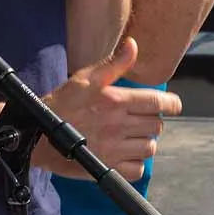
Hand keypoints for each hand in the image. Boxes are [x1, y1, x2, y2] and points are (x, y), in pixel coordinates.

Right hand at [38, 38, 181, 180]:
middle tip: (141, 117)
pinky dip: (137, 162)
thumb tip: (133, 44)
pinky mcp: (108, 169)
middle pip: (156, 125)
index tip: (173, 104)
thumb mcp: (86, 77)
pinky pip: (138, 169)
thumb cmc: (62, 103)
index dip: (171, 103)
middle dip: (153, 119)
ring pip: (149, 147)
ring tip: (133, 134)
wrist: (39, 134)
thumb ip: (114, 63)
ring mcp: (114, 149)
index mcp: (116, 101)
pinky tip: (126, 153)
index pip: (157, 102)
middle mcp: (118, 125)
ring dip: (145, 140)